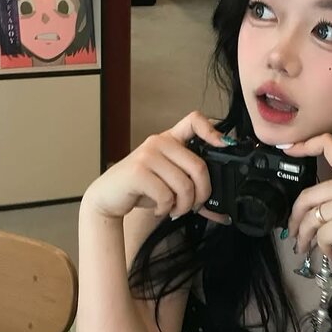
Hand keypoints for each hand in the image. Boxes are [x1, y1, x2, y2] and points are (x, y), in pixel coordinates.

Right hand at [82, 111, 226, 222]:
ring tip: (174, 209)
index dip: (212, 130)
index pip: (194, 120)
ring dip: (184, 206)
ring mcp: (148, 155)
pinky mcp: (138, 172)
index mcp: (169, 139)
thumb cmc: (140, 188)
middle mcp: (159, 142)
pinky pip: (166, 195)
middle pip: (199, 166)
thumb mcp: (169, 182)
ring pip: (184, 185)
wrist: (107, 197)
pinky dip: (167, 208)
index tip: (223, 145)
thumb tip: (222, 212)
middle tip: (194, 206)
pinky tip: (160, 209)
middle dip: (202, 194)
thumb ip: (192, 188)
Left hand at [284, 134, 331, 293]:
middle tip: (292, 232)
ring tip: (307, 247)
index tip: (287, 149)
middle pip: (307, 194)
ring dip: (305, 236)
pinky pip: (320, 235)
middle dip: (295, 217)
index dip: (304, 144)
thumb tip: (305, 204)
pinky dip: (322, 248)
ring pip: (310, 218)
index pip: (329, 145)